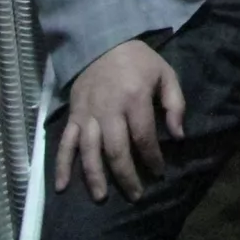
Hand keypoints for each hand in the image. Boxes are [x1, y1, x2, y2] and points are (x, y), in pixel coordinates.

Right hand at [54, 39, 185, 203]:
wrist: (103, 42)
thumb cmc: (138, 61)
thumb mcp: (165, 74)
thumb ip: (175, 104)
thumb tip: (178, 136)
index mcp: (134, 98)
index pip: (143, 136)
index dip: (152, 158)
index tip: (159, 173)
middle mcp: (109, 109)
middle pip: (116, 150)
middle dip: (126, 176)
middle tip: (136, 195)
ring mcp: (87, 114)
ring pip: (89, 151)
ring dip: (95, 177)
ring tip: (102, 198)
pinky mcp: (73, 115)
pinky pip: (65, 143)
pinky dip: (61, 165)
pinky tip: (61, 186)